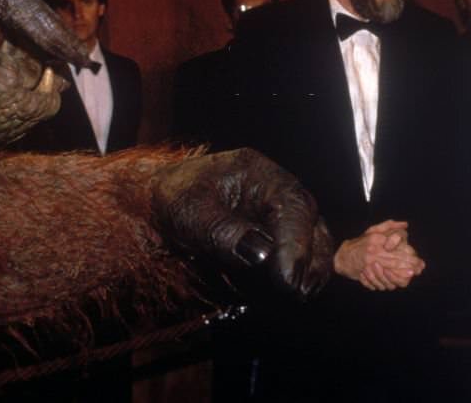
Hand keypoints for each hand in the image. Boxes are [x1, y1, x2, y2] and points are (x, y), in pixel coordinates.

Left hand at [152, 148, 333, 299]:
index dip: (296, 243)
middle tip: (297, 291)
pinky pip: (297, 259)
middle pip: (313, 224)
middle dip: (311, 260)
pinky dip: (295, 276)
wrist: (157, 204)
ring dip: (308, 271)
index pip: (293, 205)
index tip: (288, 277)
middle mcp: (277, 195)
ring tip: (293, 295)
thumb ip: (222, 231)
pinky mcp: (274, 242)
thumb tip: (260, 255)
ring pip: (313, 243)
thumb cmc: (173, 199)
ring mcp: (279, 219)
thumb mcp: (188, 211)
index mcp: (261, 175)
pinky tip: (281, 293)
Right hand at [333, 219, 424, 290]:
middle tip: (419, 267)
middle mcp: (373, 250)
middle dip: (408, 263)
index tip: (416, 256)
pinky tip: (398, 281)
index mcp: (376, 239)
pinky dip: (390, 280)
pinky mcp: (366, 273)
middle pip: (395, 258)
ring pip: (389, 269)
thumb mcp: (373, 230)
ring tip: (412, 274)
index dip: (407, 252)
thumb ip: (389, 226)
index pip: (395, 245)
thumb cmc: (360, 242)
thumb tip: (405, 224)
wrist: (343, 256)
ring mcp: (369, 263)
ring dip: (401, 273)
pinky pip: (381, 277)